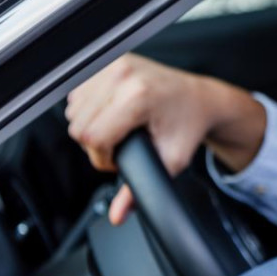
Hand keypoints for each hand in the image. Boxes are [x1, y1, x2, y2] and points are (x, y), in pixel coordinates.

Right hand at [65, 54, 264, 224]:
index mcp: (137, 96)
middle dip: (98, 143)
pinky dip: (90, 107)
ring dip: (92, 125)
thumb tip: (119, 215)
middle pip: (79, 125)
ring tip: (120, 128)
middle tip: (123, 144)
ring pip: (74, 110)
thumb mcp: (171, 160)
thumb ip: (142, 189)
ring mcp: (114, 64)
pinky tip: (113, 112)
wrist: (202, 99)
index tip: (121, 157)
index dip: (103, 156)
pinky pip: (79, 93)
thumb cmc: (189, 126)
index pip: (91, 137)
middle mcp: (123, 75)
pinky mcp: (109, 60)